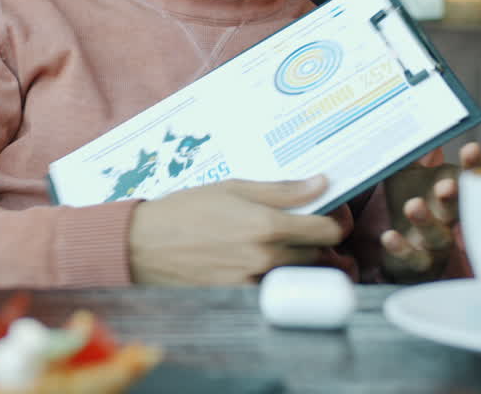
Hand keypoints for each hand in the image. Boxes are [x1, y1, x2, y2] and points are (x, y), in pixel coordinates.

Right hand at [128, 176, 344, 284]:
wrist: (143, 246)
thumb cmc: (185, 211)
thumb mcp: (234, 188)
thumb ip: (283, 190)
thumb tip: (322, 182)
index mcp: (267, 224)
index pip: (329, 231)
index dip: (337, 222)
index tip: (332, 216)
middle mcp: (264, 256)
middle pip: (318, 254)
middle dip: (318, 242)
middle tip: (303, 229)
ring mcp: (253, 281)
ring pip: (298, 275)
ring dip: (299, 262)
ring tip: (280, 246)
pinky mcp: (240, 298)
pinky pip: (274, 291)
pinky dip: (276, 279)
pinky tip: (260, 265)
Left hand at [379, 142, 480, 282]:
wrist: (398, 246)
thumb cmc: (408, 200)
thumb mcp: (406, 174)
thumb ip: (412, 155)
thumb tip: (420, 133)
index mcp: (450, 195)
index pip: (468, 180)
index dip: (473, 167)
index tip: (472, 149)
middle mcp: (448, 220)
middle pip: (458, 210)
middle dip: (454, 198)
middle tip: (447, 185)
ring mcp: (435, 244)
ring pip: (438, 236)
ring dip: (426, 222)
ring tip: (413, 206)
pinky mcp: (416, 264)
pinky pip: (412, 259)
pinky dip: (401, 248)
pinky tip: (388, 236)